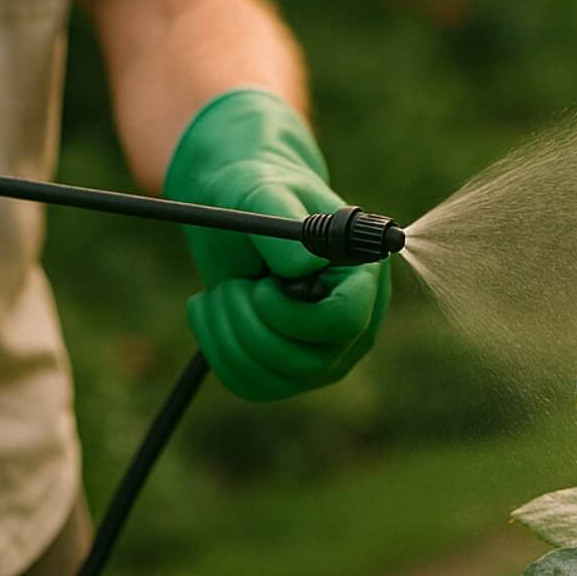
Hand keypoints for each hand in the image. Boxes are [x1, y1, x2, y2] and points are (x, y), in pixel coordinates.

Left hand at [163, 88, 388, 400]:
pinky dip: (217, 347)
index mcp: (363, 277)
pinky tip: (213, 308)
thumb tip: (305, 267)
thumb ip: (284, 226)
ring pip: (272, 378)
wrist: (235, 208)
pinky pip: (249, 383)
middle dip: (251, 323)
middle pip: (306, 361)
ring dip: (228, 330)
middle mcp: (354, 324)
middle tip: (231, 283)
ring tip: (223, 288)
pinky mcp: (288, 373)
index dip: (296, 315)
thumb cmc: (257, 192)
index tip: (262, 287)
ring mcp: (323, 355)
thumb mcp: (262, 194)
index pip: (347, 321)